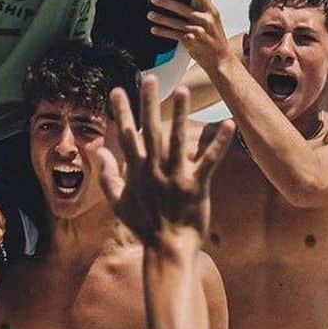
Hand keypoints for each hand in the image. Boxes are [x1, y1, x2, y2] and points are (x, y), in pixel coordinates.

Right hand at [98, 78, 233, 247]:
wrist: (167, 250)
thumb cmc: (144, 227)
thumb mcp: (118, 203)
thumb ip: (107, 176)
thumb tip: (99, 151)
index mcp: (137, 171)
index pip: (127, 135)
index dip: (121, 112)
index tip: (117, 90)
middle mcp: (154, 169)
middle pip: (150, 129)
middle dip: (148, 102)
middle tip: (148, 78)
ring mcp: (175, 176)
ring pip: (177, 138)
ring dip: (180, 113)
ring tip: (182, 90)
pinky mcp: (196, 185)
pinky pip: (209, 160)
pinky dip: (218, 142)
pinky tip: (228, 125)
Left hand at [148, 0, 231, 73]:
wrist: (221, 60)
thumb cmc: (216, 40)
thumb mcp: (214, 22)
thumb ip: (202, 11)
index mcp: (212, 12)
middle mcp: (205, 20)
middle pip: (181, 8)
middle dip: (166, 3)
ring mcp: (197, 31)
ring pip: (174, 22)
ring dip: (160, 18)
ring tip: (150, 14)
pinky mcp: (190, 42)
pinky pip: (173, 34)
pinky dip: (162, 32)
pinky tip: (154, 29)